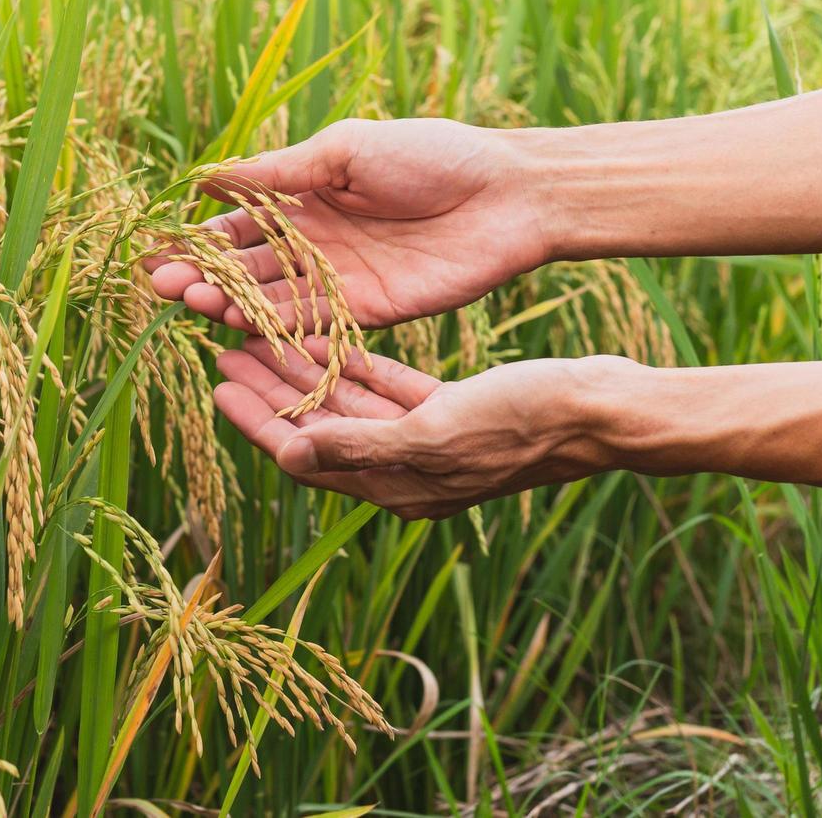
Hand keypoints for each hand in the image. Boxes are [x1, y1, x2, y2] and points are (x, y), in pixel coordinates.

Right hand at [145, 118, 549, 330]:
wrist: (509, 194)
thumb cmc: (431, 155)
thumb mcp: (347, 150)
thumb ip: (282, 172)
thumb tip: (209, 178)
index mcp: (305, 198)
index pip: (238, 224)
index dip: (200, 238)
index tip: (161, 250)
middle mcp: (314, 244)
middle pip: (247, 268)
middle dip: (205, 276)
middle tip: (164, 287)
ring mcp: (339, 281)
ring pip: (273, 300)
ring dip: (233, 304)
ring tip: (195, 303)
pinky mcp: (369, 313)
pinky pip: (316, 326)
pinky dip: (279, 329)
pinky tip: (244, 329)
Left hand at [213, 337, 614, 519]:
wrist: (602, 409)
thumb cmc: (524, 422)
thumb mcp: (436, 430)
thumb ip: (360, 443)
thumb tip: (289, 453)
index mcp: (397, 485)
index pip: (306, 452)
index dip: (259, 419)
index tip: (219, 384)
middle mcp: (404, 467)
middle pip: (317, 426)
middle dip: (271, 390)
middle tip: (225, 349)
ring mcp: (427, 437)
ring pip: (348, 403)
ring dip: (306, 371)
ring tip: (261, 335)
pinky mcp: (448, 407)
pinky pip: (387, 386)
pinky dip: (356, 363)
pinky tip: (326, 337)